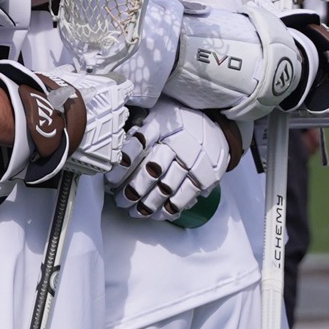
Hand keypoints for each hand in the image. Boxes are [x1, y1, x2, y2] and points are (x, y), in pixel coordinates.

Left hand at [105, 101, 232, 220]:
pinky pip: (185, 196)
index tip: (111, 179)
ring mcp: (193, 160)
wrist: (217, 128)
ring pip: (166, 187)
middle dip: (132, 190)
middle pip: (151, 170)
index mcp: (161, 125)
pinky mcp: (206, 176)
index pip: (138, 144)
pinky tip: (156, 214)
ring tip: (134, 211)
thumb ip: (137, 127)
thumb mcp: (157, 114)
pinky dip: (168, 209)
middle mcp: (177, 142)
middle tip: (120, 200)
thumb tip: (112, 145)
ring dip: (147, 204)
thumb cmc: (179, 123)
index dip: (123, 164)